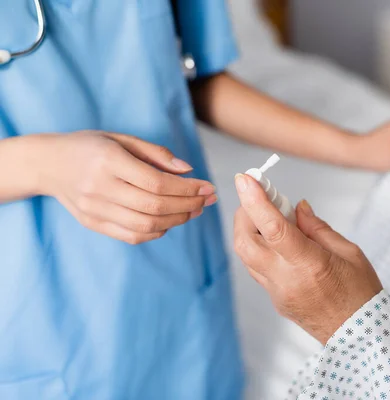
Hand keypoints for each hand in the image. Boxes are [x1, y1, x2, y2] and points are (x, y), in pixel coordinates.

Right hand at [39, 131, 216, 243]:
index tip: (208, 187)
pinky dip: (156, 232)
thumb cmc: (90, 147)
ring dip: (177, 220)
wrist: (48, 163)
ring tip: (194, 211)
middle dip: (188, 205)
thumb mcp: (122, 138)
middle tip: (207, 200)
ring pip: (145, 225)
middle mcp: (99, 187)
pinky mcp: (92, 223)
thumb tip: (188, 171)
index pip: (157, 182)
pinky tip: (170, 221)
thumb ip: (156, 154)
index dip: (187, 188)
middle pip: (154, 206)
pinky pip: (131, 235)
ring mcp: (94, 208)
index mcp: (108, 160)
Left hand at [233, 173, 382, 344]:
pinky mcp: (275, 299)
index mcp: (309, 264)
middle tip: (259, 197)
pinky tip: (277, 242)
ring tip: (271, 218)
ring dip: (249, 230)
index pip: (274, 229)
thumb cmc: (361, 292)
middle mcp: (286, 279)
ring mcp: (277, 292)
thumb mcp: (348, 252)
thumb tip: (296, 208)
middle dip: (245, 213)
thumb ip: (317, 227)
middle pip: (245, 242)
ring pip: (246, 255)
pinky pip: (256, 269)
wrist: (360, 335)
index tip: (245, 179)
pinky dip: (260, 248)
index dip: (255, 201)